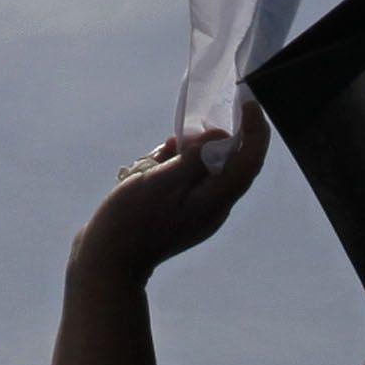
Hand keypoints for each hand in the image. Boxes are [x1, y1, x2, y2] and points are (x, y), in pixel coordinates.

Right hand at [74, 111, 270, 284]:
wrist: (109, 261)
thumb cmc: (132, 219)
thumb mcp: (161, 181)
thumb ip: (195, 158)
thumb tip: (221, 137)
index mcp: (215, 201)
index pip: (250, 160)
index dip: (254, 129)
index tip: (248, 102)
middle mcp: (214, 208)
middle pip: (232, 164)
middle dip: (217, 138)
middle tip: (195, 124)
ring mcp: (198, 214)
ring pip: (208, 171)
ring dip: (192, 152)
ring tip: (167, 147)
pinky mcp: (182, 216)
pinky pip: (190, 182)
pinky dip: (179, 166)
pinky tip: (159, 159)